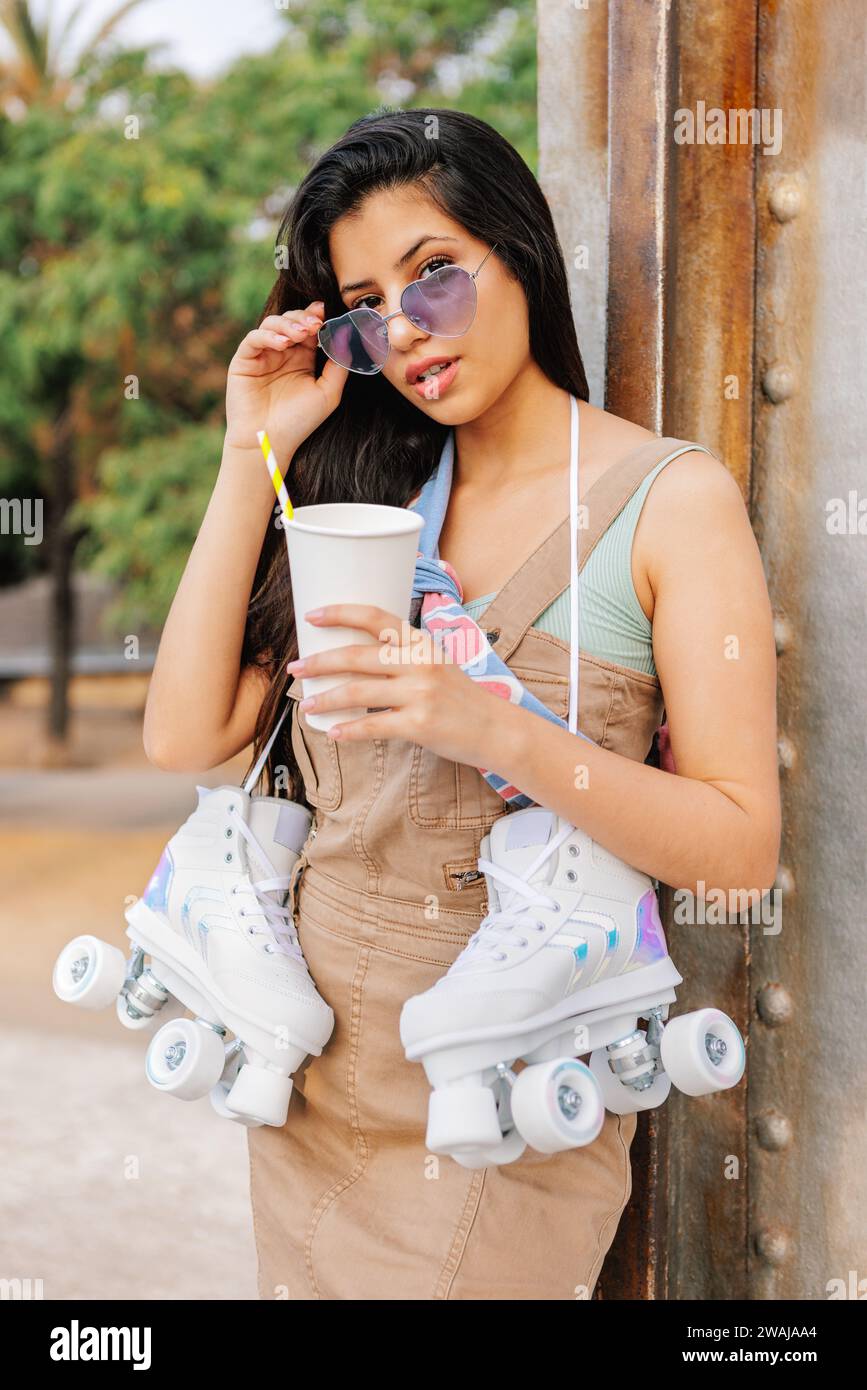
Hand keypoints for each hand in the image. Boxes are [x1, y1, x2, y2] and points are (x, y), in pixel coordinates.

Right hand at [225, 301, 348, 460]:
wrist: (269, 442)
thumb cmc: (298, 422)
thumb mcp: (327, 393)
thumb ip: (339, 366)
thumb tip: (348, 336)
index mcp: (302, 358)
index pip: (309, 328)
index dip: (317, 317)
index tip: (326, 314)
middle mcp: (282, 353)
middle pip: (291, 320)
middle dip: (304, 318)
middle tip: (315, 323)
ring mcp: (262, 355)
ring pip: (272, 324)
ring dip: (288, 324)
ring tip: (300, 334)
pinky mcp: (244, 360)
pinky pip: (254, 338)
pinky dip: (268, 336)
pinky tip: (283, 344)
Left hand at [287, 604, 501, 765]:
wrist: (496, 729)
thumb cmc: (461, 698)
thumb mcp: (437, 663)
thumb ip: (403, 657)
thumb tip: (356, 659)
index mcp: (421, 642)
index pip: (375, 616)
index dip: (340, 613)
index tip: (312, 616)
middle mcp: (420, 662)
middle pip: (357, 655)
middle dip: (319, 662)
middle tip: (295, 669)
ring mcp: (420, 693)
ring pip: (358, 691)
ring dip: (325, 698)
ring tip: (306, 705)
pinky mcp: (420, 724)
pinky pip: (374, 726)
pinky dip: (350, 730)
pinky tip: (334, 732)